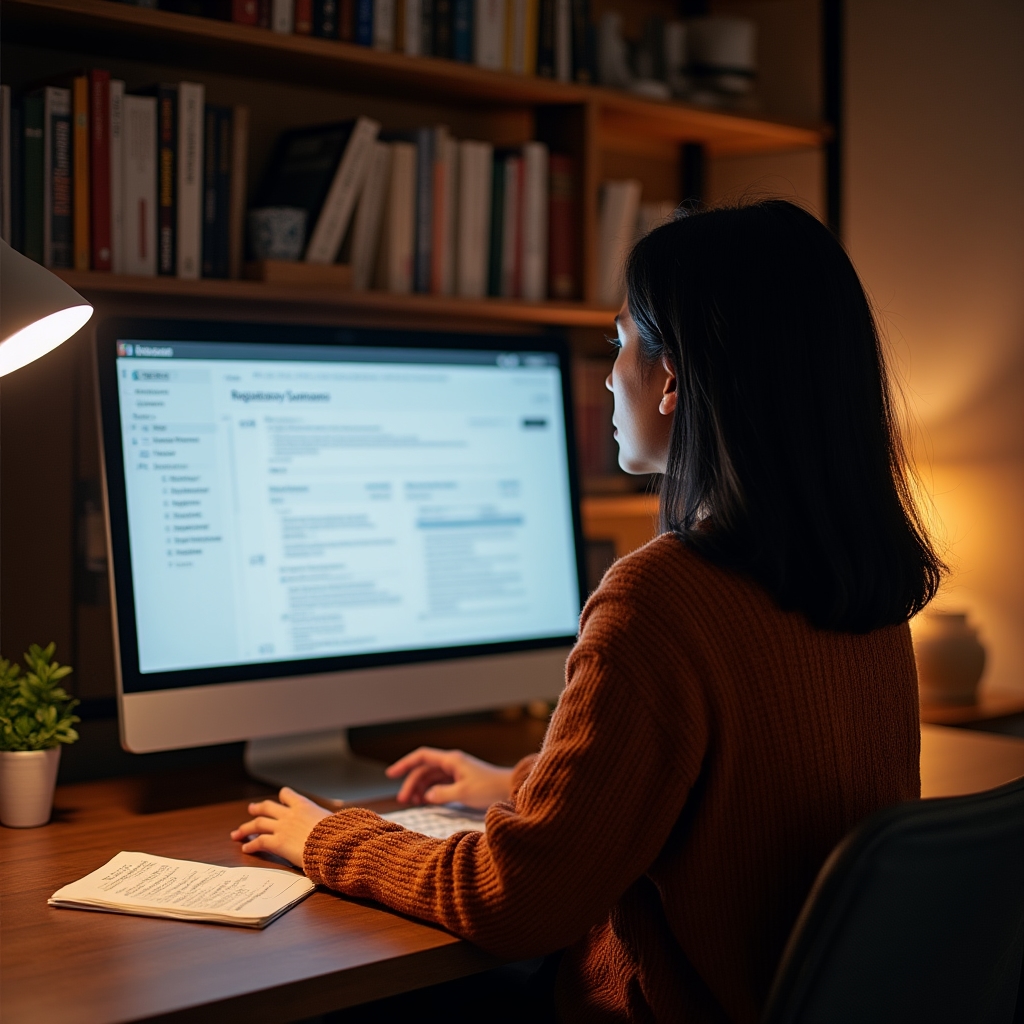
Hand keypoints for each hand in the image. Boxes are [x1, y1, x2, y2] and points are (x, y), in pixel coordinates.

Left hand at [230, 787, 332, 868]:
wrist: (332, 842)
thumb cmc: (336, 832)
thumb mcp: (332, 819)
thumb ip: (324, 820)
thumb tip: (335, 823)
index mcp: (303, 805)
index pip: (287, 795)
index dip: (282, 796)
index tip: (279, 798)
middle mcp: (289, 814)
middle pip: (267, 807)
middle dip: (257, 808)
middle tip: (251, 809)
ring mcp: (281, 828)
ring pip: (258, 823)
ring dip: (246, 828)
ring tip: (238, 832)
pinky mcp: (278, 843)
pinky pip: (259, 842)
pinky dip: (251, 845)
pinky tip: (246, 848)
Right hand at [386, 747, 513, 809]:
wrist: (512, 789)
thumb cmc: (490, 788)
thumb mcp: (464, 793)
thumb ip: (442, 794)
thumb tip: (427, 795)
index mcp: (452, 761)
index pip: (422, 757)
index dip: (404, 764)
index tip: (390, 774)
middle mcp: (453, 764)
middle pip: (425, 770)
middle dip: (412, 783)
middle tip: (403, 800)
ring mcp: (458, 772)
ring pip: (432, 778)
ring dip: (421, 788)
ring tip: (413, 802)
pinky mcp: (463, 782)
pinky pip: (441, 784)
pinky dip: (432, 792)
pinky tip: (427, 801)